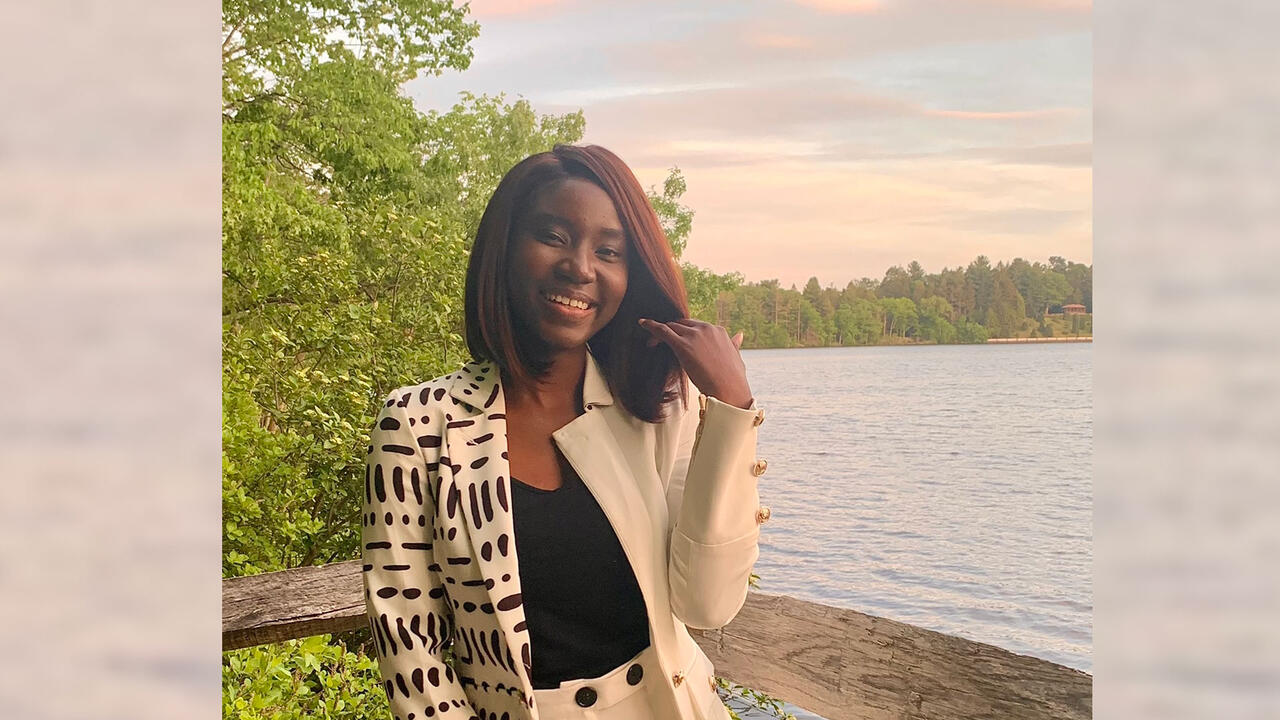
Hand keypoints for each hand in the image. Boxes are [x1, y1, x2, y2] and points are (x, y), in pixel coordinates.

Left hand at [637, 318, 752, 408]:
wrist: (730, 389)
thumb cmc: (733, 378)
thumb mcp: (736, 356)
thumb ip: (734, 344)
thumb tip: (739, 335)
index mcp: (718, 330)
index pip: (696, 325)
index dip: (685, 332)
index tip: (678, 339)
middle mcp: (706, 329)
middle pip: (682, 324)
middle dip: (672, 331)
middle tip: (660, 341)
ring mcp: (694, 335)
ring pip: (672, 326)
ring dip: (660, 332)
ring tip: (651, 342)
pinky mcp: (683, 345)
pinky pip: (663, 331)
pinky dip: (651, 326)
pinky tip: (642, 323)